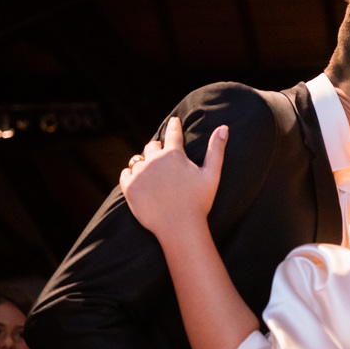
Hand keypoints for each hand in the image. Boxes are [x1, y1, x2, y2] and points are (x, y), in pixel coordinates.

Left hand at [119, 117, 227, 235]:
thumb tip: (224, 127)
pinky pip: (125, 174)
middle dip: (157, 149)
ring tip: (152, 175)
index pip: (173, 133)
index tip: (174, 121)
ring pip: (138, 161)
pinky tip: (139, 182)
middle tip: (163, 158)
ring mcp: (140, 174)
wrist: (179, 227)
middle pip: (152, 146)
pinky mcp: (129, 188)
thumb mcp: (212, 175)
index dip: (174, 126)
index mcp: (174, 155)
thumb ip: (216, 150)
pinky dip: (131, 175)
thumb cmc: (199, 202)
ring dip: (144, 164)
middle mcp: (154, 160)